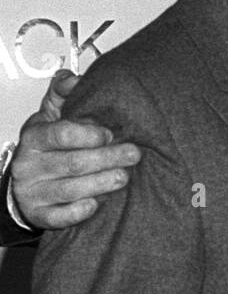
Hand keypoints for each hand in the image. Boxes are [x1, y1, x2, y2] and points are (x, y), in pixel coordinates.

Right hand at [10, 70, 140, 228]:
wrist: (28, 180)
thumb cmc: (49, 145)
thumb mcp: (52, 116)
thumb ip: (63, 94)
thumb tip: (71, 77)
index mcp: (33, 138)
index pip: (59, 134)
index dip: (87, 134)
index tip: (110, 133)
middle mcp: (28, 165)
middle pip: (71, 163)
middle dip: (106, 158)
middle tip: (133, 154)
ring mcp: (32, 192)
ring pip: (69, 189)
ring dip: (100, 183)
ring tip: (124, 177)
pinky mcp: (38, 214)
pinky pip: (58, 217)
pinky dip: (78, 212)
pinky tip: (96, 205)